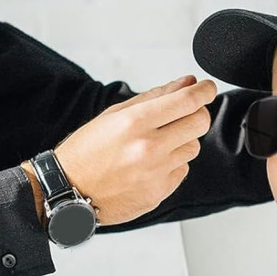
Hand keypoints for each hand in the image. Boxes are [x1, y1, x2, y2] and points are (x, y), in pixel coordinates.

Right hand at [46, 75, 215, 225]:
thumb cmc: (87, 151)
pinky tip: (149, 165)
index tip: (207, 87)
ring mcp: (156, 173)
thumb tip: (186, 83)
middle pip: (199, 122)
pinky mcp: (160, 193)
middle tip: (184, 113)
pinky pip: (182, 170)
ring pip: (192, 147)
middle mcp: (148, 148)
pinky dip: (172, 164)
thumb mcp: (114, 114)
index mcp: (135, 122)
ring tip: (154, 144)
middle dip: (196, 114)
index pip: (188, 101)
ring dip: (181, 141)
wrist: (69, 191)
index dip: (204, 91)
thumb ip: (155, 97)